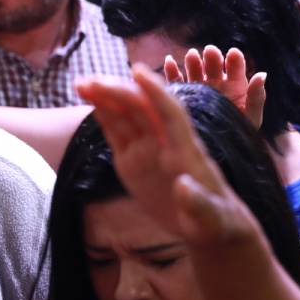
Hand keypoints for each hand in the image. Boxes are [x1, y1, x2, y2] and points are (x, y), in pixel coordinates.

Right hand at [76, 68, 262, 247]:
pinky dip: (104, 116)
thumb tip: (183, 187)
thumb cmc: (217, 222)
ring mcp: (150, 151)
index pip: (172, 114)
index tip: (138, 71)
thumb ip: (199, 204)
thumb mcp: (212, 218)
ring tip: (81, 83)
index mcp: (188, 152)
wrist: (211, 228)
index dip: (156, 92)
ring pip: (127, 117)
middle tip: (92, 80)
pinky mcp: (135, 162)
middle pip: (143, 110)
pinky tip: (90, 100)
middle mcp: (167, 144)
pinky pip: (118, 133)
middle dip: (120, 92)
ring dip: (106, 98)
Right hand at [163, 46, 267, 129]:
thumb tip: (262, 74)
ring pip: (195, 70)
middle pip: (214, 65)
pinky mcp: (185, 94)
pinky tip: (169, 62)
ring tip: (192, 56)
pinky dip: (172, 71)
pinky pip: (177, 81)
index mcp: (235, 84)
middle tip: (210, 52)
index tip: (233, 54)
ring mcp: (200, 87)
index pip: (235, 67)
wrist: (221, 148)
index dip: (234, 60)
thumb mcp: (253, 116)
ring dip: (193, 62)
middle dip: (212, 58)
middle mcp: (217, 82)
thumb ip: (257, 96)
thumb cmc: (240, 130)